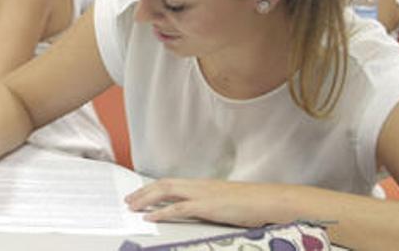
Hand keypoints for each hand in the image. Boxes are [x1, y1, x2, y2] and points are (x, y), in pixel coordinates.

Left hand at [125, 178, 279, 227]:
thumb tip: (199, 211)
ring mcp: (203, 194)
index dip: (153, 187)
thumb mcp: (226, 202)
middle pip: (164, 184)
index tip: (139, 193)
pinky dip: (162, 212)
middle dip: (143, 191)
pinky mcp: (208, 206)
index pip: (172, 182)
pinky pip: (179, 208)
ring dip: (147, 199)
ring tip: (133, 206)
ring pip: (167, 191)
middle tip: (128, 200)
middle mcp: (199, 185)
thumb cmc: (253, 203)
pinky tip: (150, 217)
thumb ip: (210, 204)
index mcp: (203, 184)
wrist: (270, 200)